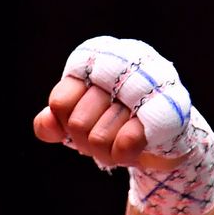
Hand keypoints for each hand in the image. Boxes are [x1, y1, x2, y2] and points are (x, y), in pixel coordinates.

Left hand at [33, 36, 191, 172]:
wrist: (166, 139)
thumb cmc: (116, 123)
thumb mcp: (80, 121)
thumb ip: (54, 122)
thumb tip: (45, 124)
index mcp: (97, 59)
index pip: (61, 101)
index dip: (67, 121)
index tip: (85, 119)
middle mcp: (124, 61)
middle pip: (78, 123)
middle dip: (87, 142)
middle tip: (107, 134)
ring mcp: (149, 83)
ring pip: (99, 138)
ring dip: (107, 152)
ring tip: (122, 139)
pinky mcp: (168, 110)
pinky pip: (126, 143)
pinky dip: (125, 155)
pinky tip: (136, 148)